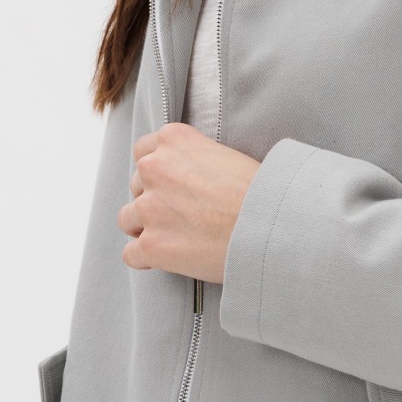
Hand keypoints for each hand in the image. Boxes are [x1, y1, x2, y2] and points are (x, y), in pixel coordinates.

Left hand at [119, 123, 261, 282]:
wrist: (272, 227)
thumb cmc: (261, 194)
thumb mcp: (226, 156)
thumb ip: (193, 160)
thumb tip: (184, 180)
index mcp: (173, 141)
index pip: (143, 151)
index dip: (158, 172)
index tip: (173, 186)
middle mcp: (154, 168)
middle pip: (137, 186)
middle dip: (155, 201)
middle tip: (185, 216)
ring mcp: (149, 208)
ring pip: (128, 220)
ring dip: (147, 229)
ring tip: (178, 239)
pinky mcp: (151, 245)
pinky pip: (131, 254)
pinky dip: (147, 259)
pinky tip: (169, 260)